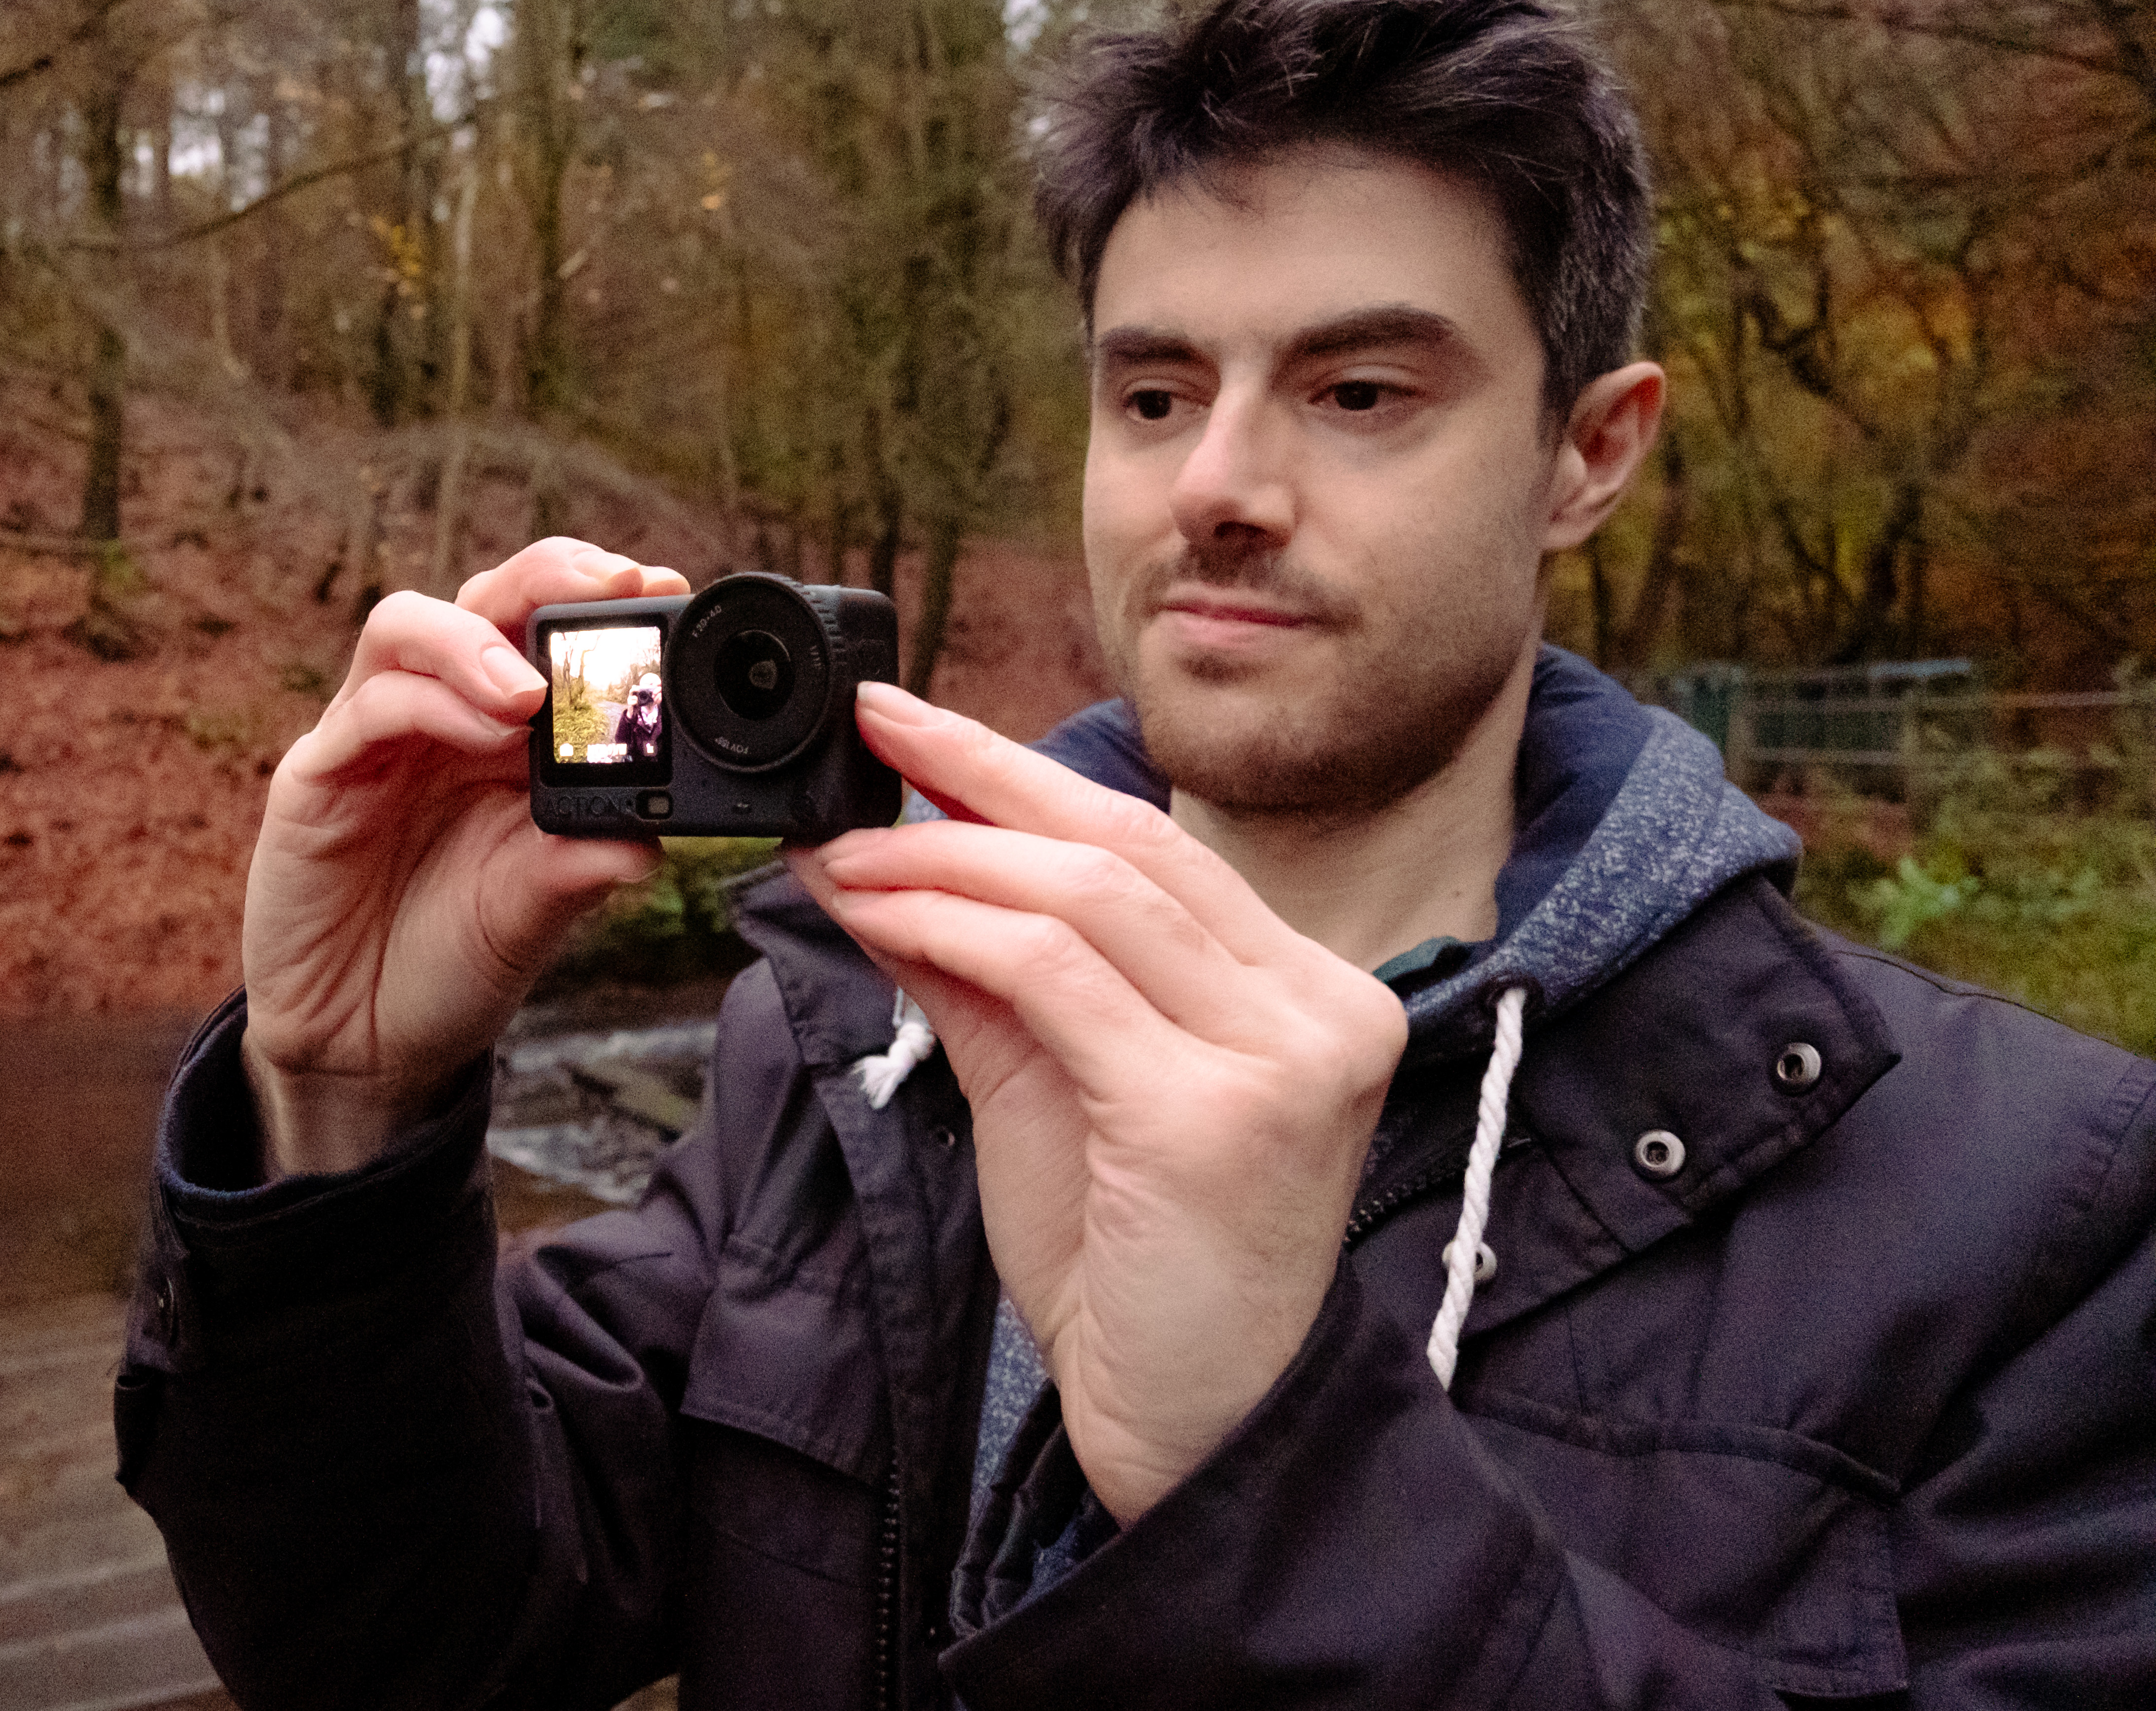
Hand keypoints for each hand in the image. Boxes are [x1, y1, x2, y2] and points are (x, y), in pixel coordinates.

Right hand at [240, 541, 688, 1177]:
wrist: (367, 1049)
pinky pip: (363, 710)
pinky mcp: (314, 779)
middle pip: (481, 596)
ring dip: (479, 641)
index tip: (663, 588)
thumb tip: (655, 838)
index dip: (598, 595)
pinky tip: (484, 735)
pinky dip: (429, 705)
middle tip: (615, 589)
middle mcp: (439, 717)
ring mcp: (372, 741)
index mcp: (503, 735)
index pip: (543, 626)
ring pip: (407, 626)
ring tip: (535, 691)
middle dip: (550, 576)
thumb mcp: (536, 913)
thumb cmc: (452, 965)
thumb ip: (583, 863)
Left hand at [789, 684, 1404, 1520]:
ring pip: (1091, 896)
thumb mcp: (1048, 1090)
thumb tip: (884, 862)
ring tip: (843, 848)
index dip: (1023, 772)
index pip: (1150, 845)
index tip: (911, 726)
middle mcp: (1319, 1009)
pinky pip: (1057, 976)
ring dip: (943, 857)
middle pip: (1128, 844)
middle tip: (864, 733)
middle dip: (980, 776)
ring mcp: (1280, 1060)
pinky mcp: (1214, 1117)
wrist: (1190, 1436)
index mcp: (1302, 993)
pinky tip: (874, 913)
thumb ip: (983, 975)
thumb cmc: (1132, 1275)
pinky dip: (951, 928)